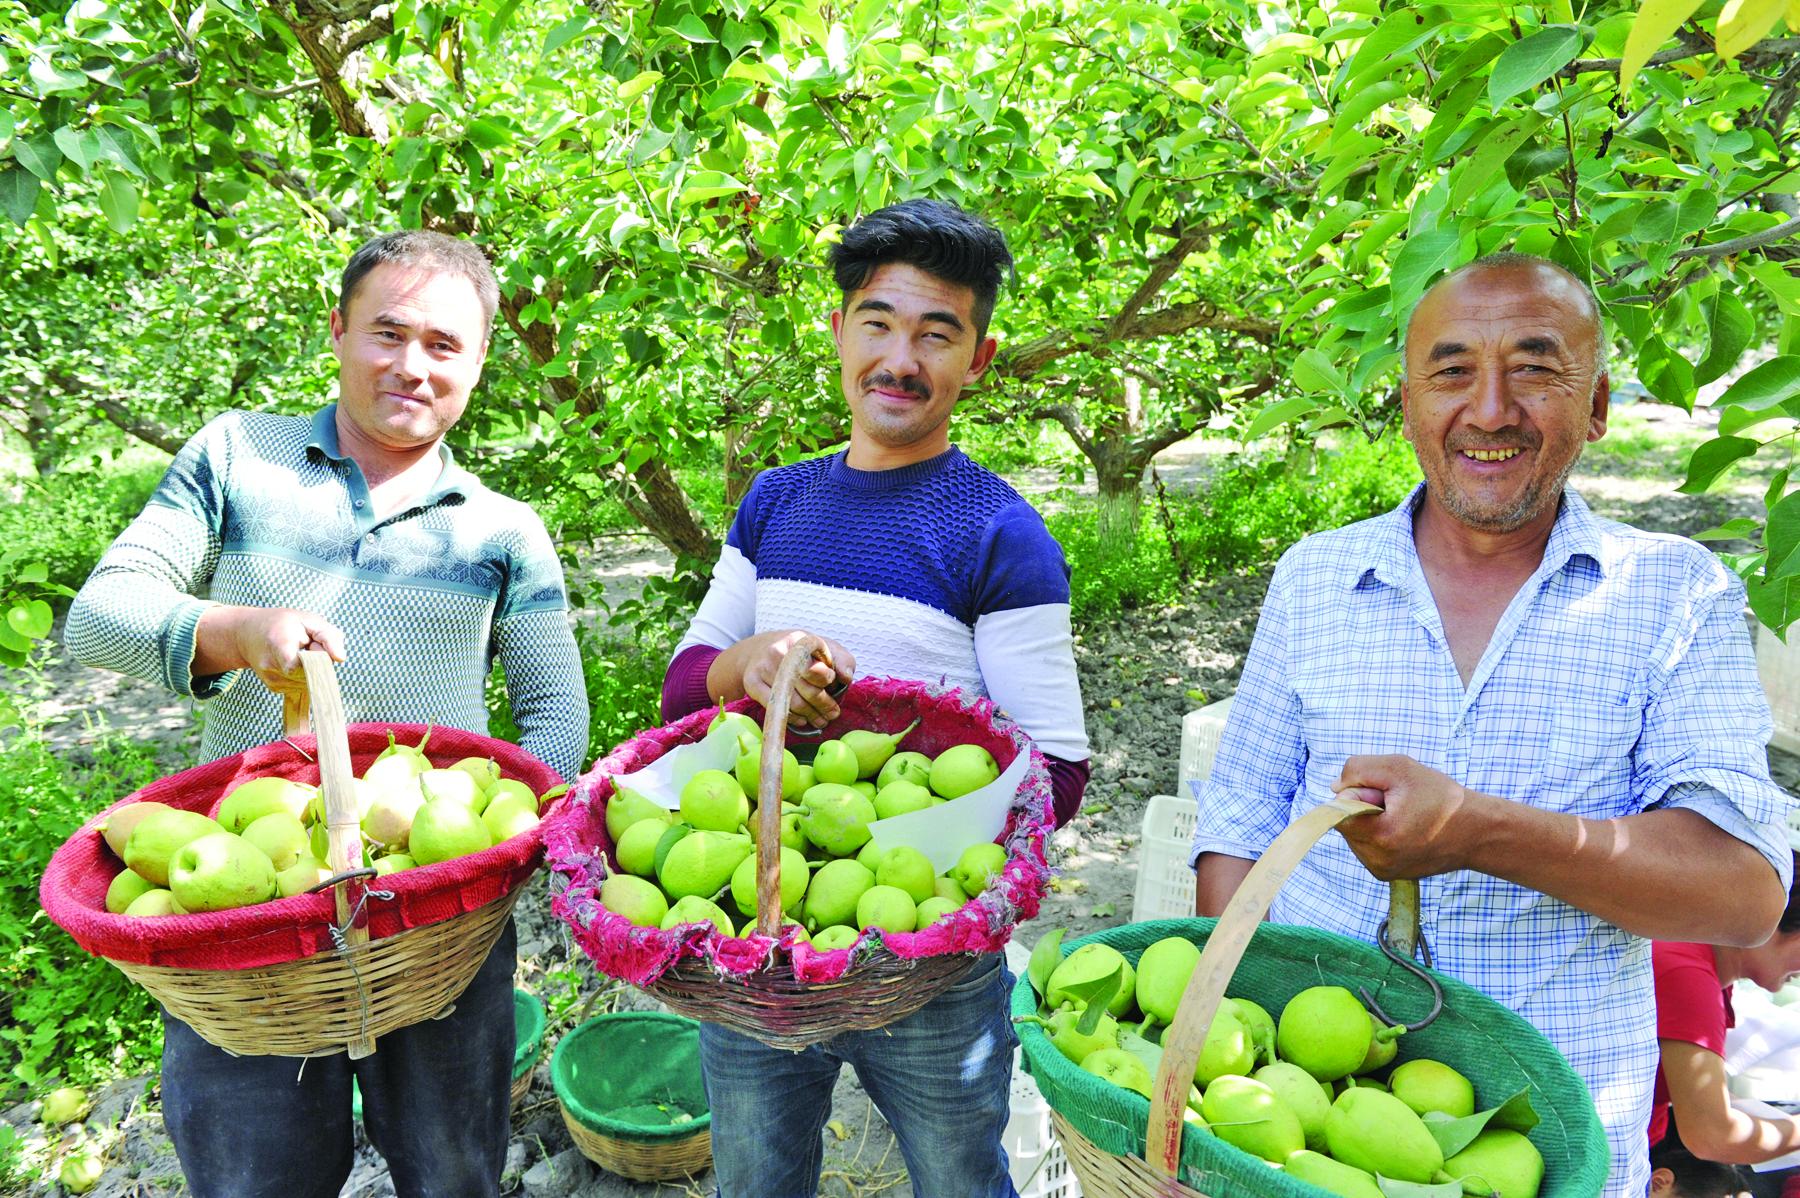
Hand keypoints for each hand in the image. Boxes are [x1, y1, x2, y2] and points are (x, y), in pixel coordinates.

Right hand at [205, 606, 347, 696]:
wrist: (246, 633)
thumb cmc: (282, 623)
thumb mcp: (308, 620)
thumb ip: (329, 636)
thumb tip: (340, 658)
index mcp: (279, 643)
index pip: (300, 665)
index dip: (315, 656)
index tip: (311, 643)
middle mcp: (271, 665)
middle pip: (311, 674)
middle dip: (318, 662)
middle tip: (308, 645)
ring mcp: (271, 679)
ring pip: (309, 682)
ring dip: (312, 669)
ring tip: (299, 652)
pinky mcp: (274, 688)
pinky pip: (302, 686)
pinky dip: (305, 675)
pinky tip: (294, 662)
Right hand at [740, 630, 855, 728]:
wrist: (762, 648)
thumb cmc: (801, 653)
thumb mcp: (826, 649)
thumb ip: (843, 661)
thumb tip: (846, 677)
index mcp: (800, 641)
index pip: (817, 667)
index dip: (827, 681)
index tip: (832, 686)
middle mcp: (778, 651)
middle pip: (806, 688)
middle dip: (824, 705)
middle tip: (833, 714)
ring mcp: (762, 667)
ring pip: (791, 701)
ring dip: (810, 715)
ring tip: (821, 720)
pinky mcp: (751, 683)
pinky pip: (775, 707)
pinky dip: (791, 717)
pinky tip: (802, 719)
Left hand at [1330, 754, 1478, 880]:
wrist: (1476, 832)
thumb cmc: (1441, 797)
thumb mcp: (1399, 768)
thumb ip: (1358, 770)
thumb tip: (1335, 788)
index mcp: (1380, 837)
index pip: (1338, 812)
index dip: (1356, 794)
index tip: (1383, 794)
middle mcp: (1377, 861)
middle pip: (1345, 824)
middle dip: (1363, 808)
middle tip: (1398, 803)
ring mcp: (1382, 871)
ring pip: (1355, 835)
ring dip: (1371, 821)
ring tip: (1404, 817)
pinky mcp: (1387, 874)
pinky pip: (1367, 846)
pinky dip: (1378, 834)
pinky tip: (1404, 829)